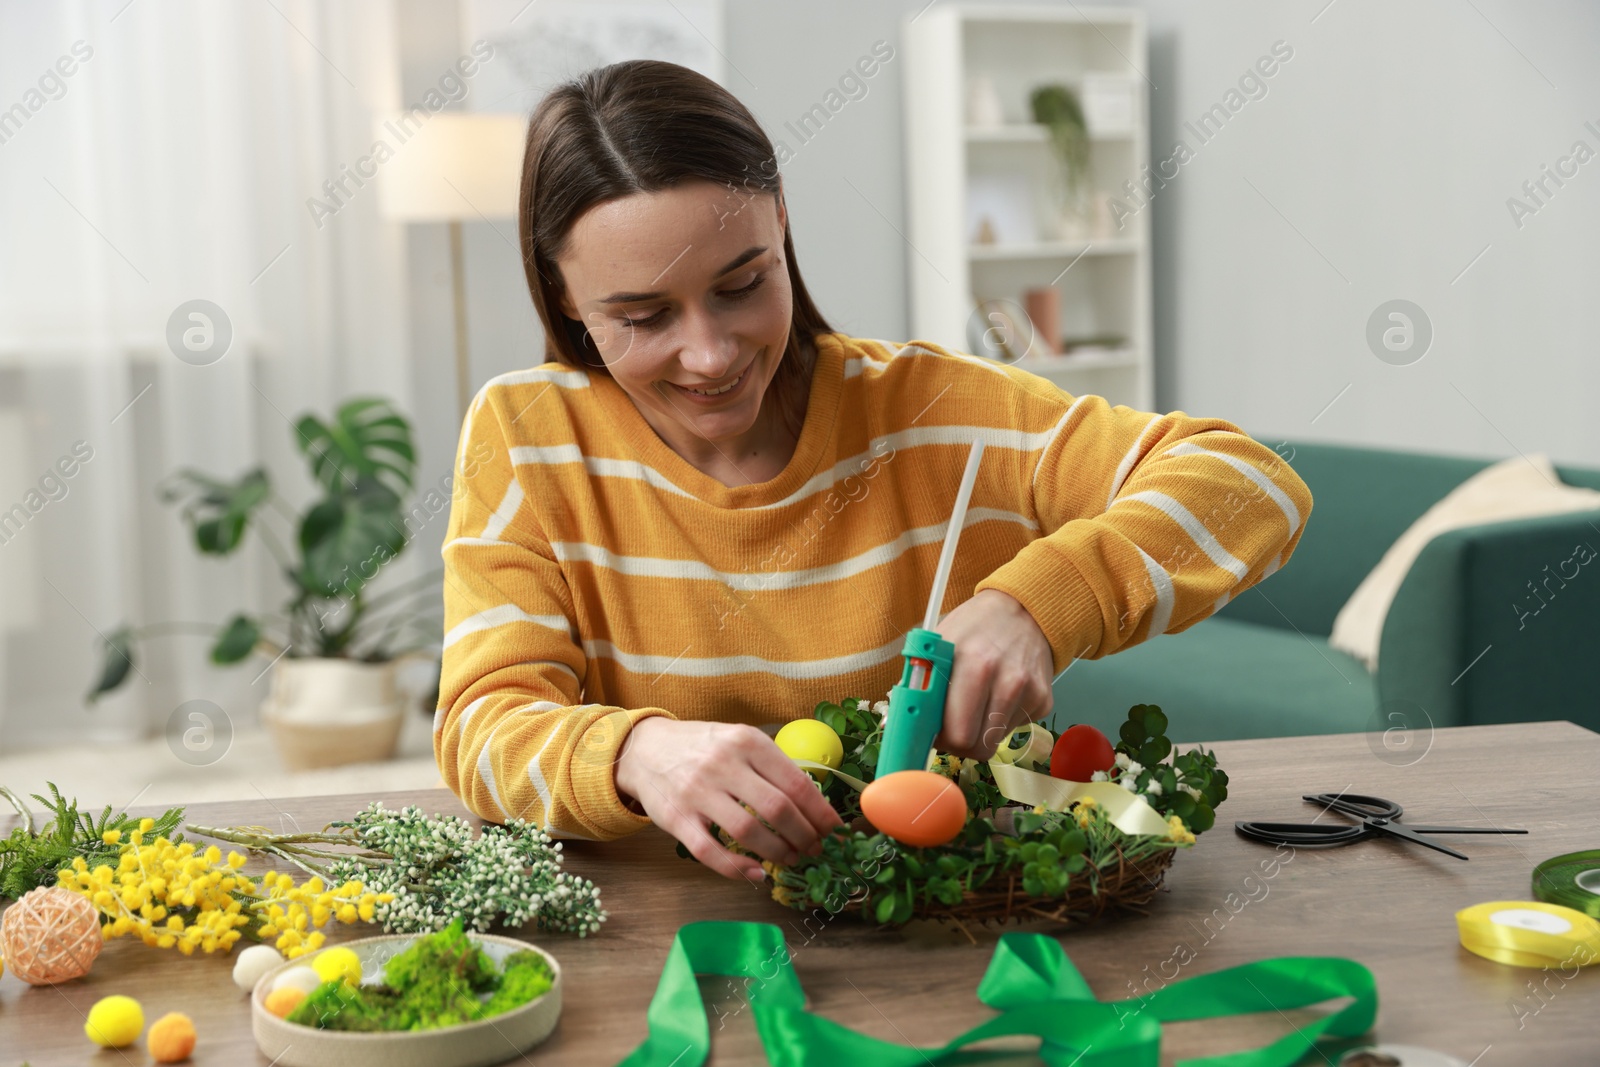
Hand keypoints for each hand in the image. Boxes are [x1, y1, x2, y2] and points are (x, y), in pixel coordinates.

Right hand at [613, 717, 842, 881]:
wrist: (645, 749)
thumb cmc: (703, 747)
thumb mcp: (739, 740)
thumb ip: (772, 766)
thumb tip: (815, 804)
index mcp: (746, 742)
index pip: (796, 782)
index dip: (820, 812)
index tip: (833, 829)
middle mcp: (723, 764)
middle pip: (777, 809)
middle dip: (804, 835)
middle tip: (814, 848)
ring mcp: (697, 792)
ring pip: (748, 832)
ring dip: (777, 852)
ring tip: (790, 858)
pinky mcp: (676, 819)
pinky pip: (710, 852)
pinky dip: (737, 868)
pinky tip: (755, 873)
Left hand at [933, 589, 1054, 759]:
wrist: (1022, 610)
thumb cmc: (974, 628)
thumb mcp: (940, 644)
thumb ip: (923, 684)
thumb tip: (903, 724)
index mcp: (974, 664)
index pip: (956, 733)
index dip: (940, 739)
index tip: (934, 732)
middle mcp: (1006, 680)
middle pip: (977, 747)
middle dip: (959, 743)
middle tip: (951, 726)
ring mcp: (1028, 692)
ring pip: (994, 742)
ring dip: (979, 731)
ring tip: (975, 703)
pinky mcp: (1043, 700)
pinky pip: (1012, 729)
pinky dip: (999, 720)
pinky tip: (997, 694)